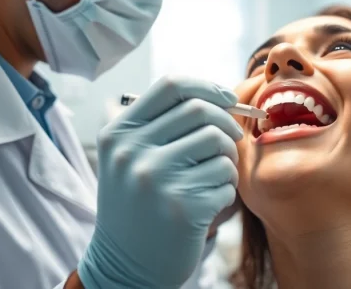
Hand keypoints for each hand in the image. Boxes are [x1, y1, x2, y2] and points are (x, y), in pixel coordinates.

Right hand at [78, 76, 241, 288]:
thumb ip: (163, 124)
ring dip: (228, 159)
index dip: (207, 87)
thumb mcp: (130, 158)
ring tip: (215, 176)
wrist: (124, 265)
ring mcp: (157, 179)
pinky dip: (227, 188)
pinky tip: (208, 202)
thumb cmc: (137, 204)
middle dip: (226, 123)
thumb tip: (220, 97)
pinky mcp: (183, 206)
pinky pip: (226, 178)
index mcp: (118, 134)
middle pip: (201, 111)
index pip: (171, 86)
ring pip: (219, 144)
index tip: (228, 99)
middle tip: (231, 139)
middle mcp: (133, 152)